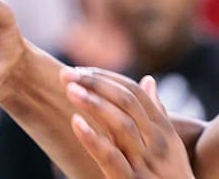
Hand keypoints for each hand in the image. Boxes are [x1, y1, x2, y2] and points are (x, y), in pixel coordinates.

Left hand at [63, 67, 193, 177]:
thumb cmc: (170, 173)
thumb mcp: (170, 144)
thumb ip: (157, 113)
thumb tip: (148, 80)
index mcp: (162, 130)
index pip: (134, 93)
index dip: (106, 79)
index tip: (80, 70)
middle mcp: (156, 143)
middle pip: (127, 103)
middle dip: (96, 84)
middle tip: (66, 74)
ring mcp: (145, 162)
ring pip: (121, 125)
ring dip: (94, 104)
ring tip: (70, 90)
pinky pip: (112, 157)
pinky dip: (93, 139)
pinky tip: (75, 122)